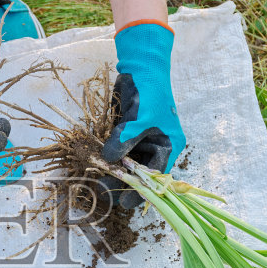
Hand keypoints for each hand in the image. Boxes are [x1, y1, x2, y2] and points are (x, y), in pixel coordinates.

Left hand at [99, 20, 184, 208]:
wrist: (141, 64)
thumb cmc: (148, 91)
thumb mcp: (138, 119)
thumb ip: (124, 141)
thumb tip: (109, 161)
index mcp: (169, 144)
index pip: (156, 176)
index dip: (140, 190)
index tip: (122, 203)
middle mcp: (158, 144)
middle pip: (141, 171)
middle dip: (123, 180)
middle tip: (103, 190)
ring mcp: (143, 137)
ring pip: (129, 162)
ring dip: (114, 169)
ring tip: (97, 179)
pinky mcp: (129, 130)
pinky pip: (120, 149)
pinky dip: (110, 156)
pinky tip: (97, 163)